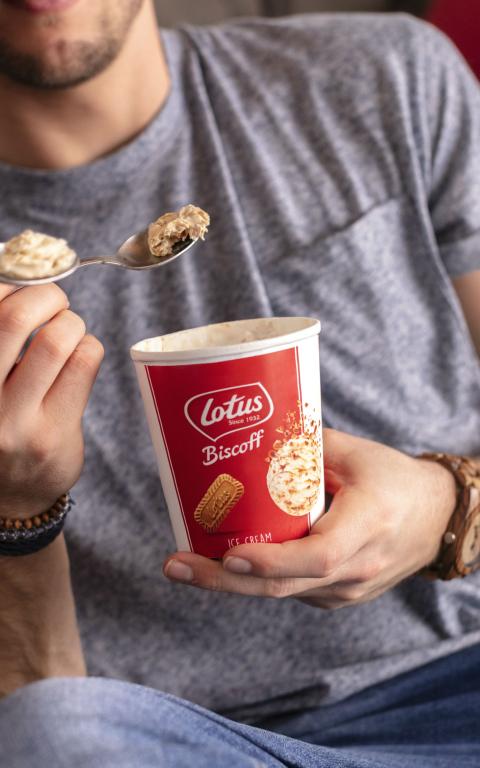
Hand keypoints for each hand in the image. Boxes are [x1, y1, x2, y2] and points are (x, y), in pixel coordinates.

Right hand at [0, 283, 103, 518]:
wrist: (9, 500)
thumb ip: (1, 342)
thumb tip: (20, 284)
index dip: (6, 287)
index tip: (17, 290)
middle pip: (15, 318)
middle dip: (44, 294)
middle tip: (52, 299)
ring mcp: (14, 420)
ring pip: (55, 340)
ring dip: (69, 321)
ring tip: (67, 328)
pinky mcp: (54, 432)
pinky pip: (84, 363)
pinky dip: (87, 345)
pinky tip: (80, 354)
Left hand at [164, 429, 456, 608]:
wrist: (437, 520)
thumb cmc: (397, 480)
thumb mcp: (358, 453)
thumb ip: (308, 445)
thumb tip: (256, 431)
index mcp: (369, 525)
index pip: (319, 556)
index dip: (272, 561)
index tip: (229, 555)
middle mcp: (358, 567)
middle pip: (284, 586)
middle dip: (223, 581)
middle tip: (175, 565)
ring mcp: (347, 589)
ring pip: (281, 592)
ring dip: (231, 581)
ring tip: (185, 561)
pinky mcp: (336, 596)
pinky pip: (290, 590)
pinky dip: (256, 577)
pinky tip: (223, 562)